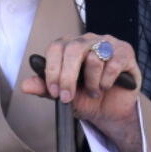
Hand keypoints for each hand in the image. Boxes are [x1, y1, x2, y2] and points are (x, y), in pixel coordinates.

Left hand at [18, 34, 142, 151]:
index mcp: (69, 46)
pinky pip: (113, 64)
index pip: (55, 48)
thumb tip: (25, 85)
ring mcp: (107, 43)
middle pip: (73, 49)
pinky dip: (107, 81)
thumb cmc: (86, 98)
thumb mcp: (62, 96)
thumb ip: (45, 88)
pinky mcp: (125, 51)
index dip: (52, 70)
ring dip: (91, 83)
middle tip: (67, 97)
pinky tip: (106, 87)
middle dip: (67, 77)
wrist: (110, 111)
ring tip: (93, 92)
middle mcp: (87, 40)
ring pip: (94, 58)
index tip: (53, 91)